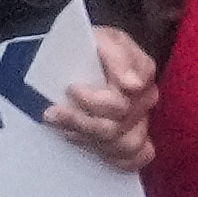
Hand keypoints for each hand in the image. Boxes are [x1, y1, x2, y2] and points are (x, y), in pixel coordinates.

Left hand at [41, 23, 158, 172]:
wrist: (74, 56)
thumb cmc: (88, 46)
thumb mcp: (100, 38)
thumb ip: (117, 56)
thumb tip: (133, 85)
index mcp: (141, 71)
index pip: (122, 100)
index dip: (93, 101)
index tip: (69, 91)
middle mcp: (145, 98)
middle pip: (118, 125)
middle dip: (81, 122)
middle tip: (52, 113)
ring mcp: (142, 121)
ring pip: (124, 145)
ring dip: (90, 139)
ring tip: (63, 127)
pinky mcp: (133, 139)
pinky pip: (133, 159)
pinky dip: (111, 156)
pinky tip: (88, 144)